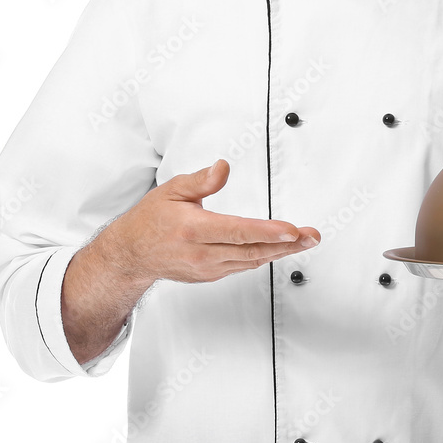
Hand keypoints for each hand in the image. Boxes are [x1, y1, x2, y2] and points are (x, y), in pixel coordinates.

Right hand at [102, 159, 320, 284]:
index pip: (238, 231)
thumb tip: (224, 166)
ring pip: (251, 260)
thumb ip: (201, 180)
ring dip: (280, 251)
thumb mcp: (172, 189)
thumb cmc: (152, 219)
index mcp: (193, 230)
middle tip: (311, 236)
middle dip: (286, 243)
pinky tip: (278, 248)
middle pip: (252, 250)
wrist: (131, 254)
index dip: (267, 231)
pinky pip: (242, 265)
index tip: (291, 229)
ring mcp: (208, 268)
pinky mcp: (211, 275)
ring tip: (304, 241)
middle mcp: (202, 253)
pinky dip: (262, 256)